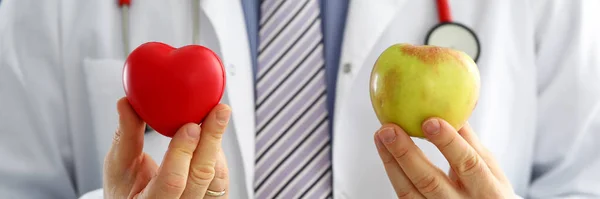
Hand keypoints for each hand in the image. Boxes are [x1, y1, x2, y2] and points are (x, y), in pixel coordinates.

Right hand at [103, 97, 230, 198]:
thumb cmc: (126, 189)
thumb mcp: (119, 167)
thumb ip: (126, 137)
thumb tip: (126, 104)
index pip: (172, 182)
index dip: (183, 153)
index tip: (191, 126)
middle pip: (201, 176)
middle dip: (211, 140)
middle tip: (218, 112)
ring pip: (217, 177)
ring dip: (216, 145)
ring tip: (217, 117)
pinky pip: (221, 178)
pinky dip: (217, 154)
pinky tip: (212, 136)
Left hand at [374, 118, 514, 197]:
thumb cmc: (488, 189)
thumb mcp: (489, 167)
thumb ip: (469, 141)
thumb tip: (451, 106)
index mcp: (487, 190)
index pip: (468, 164)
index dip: (449, 144)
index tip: (430, 121)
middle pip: (430, 182)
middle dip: (406, 154)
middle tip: (389, 129)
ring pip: (409, 192)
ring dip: (392, 162)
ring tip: (381, 136)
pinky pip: (404, 196)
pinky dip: (393, 172)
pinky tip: (385, 152)